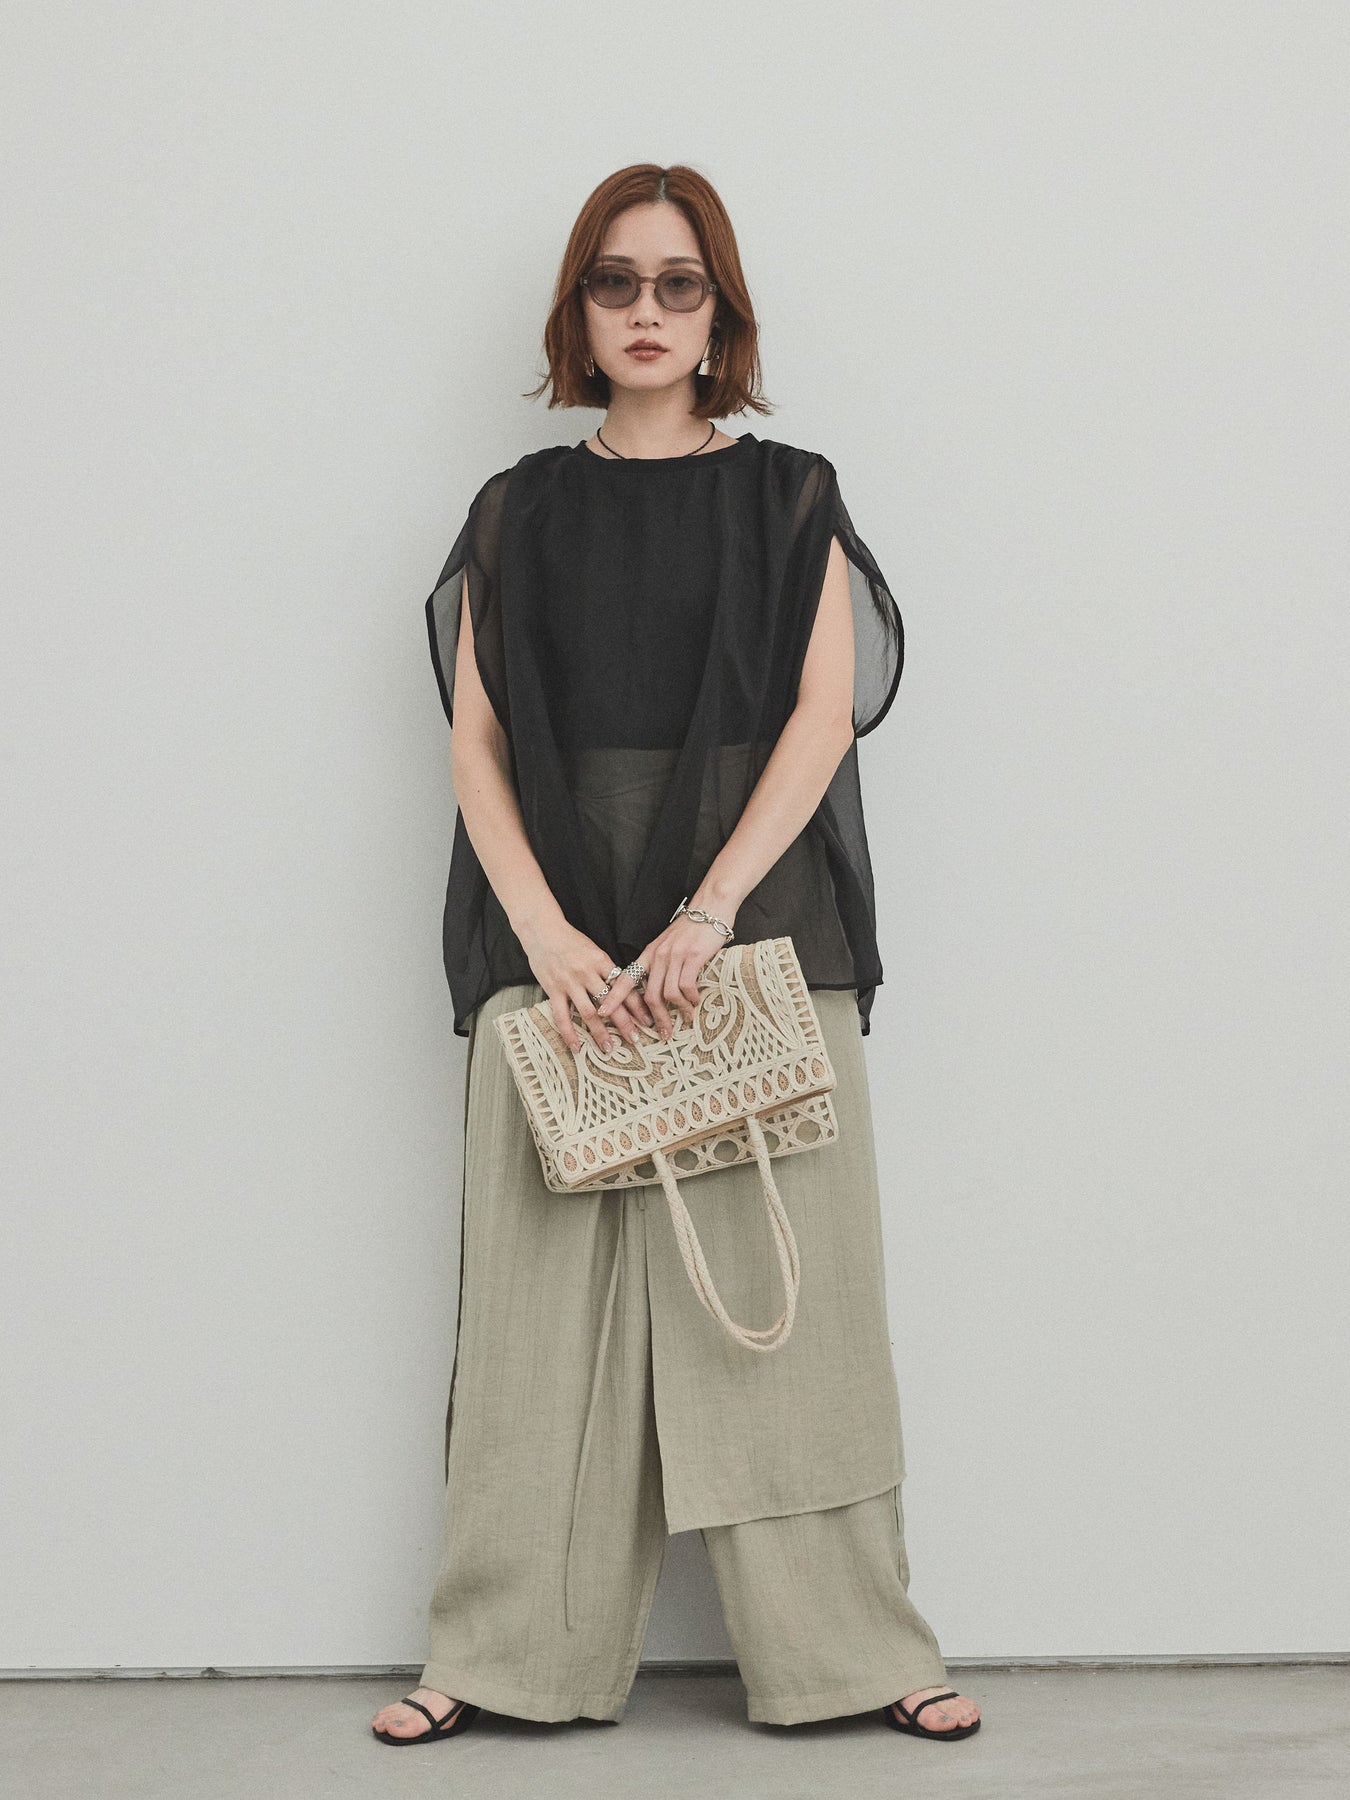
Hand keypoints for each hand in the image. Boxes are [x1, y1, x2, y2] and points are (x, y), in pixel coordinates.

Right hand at [518, 917, 654, 1055]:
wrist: (542, 930)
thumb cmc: (570, 940)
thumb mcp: (594, 950)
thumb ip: (606, 969)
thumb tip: (625, 988)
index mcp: (602, 961)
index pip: (625, 986)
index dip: (638, 1005)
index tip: (648, 1020)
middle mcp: (588, 973)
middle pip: (611, 1003)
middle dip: (625, 1024)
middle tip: (636, 1040)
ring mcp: (570, 983)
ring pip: (589, 1013)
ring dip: (600, 1033)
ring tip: (609, 1048)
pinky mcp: (553, 990)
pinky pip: (562, 1016)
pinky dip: (569, 1034)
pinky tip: (577, 1047)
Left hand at [597, 911, 729, 1039]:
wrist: (710, 907)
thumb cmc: (692, 929)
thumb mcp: (668, 945)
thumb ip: (661, 964)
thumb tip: (659, 991)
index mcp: (649, 954)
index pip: (626, 977)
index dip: (613, 997)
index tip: (603, 1014)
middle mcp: (658, 956)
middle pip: (649, 995)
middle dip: (656, 1018)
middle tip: (663, 1033)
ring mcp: (675, 956)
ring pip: (668, 993)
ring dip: (678, 1011)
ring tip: (686, 1018)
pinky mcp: (692, 957)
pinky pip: (686, 986)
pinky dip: (691, 998)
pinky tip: (696, 1001)